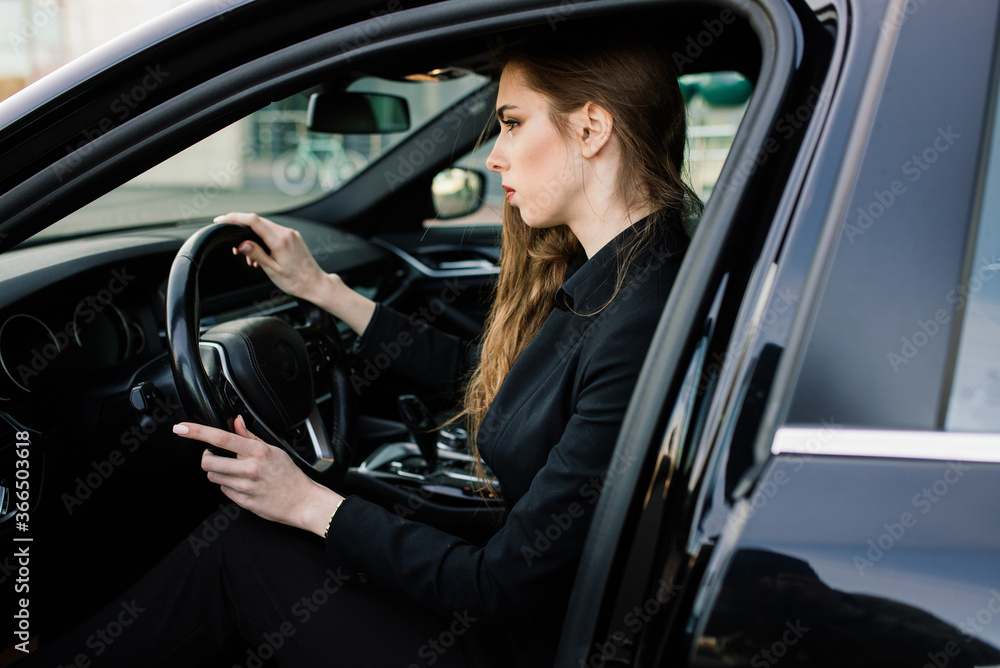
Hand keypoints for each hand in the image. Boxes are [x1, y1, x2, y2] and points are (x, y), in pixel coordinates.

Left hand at [173, 415, 343, 536]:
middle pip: (208, 462)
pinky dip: (228, 486)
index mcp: (258, 452)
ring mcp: (245, 487)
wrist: (303, 501)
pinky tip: (242, 485)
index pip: (221, 438)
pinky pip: (224, 491)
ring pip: (213, 477)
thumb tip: (236, 421)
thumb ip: (250, 437)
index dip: (197, 432)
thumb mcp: (273, 450)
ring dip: (218, 473)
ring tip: (233, 472)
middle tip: (216, 457)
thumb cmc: (289, 475)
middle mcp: (250, 469)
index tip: (181, 428)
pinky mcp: (244, 502)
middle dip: (208, 459)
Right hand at [216, 212, 331, 304]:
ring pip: (265, 228)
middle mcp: (286, 233)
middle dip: (242, 231)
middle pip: (258, 222)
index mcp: (280, 240)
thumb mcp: (272, 270)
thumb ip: (256, 254)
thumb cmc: (296, 281)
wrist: (315, 284)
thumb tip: (241, 243)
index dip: (234, 218)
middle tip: (234, 248)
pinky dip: (263, 241)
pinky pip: (274, 233)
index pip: (253, 221)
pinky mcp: (293, 238)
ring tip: (250, 259)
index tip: (221, 220)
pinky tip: (261, 256)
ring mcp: (291, 234)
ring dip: (253, 238)